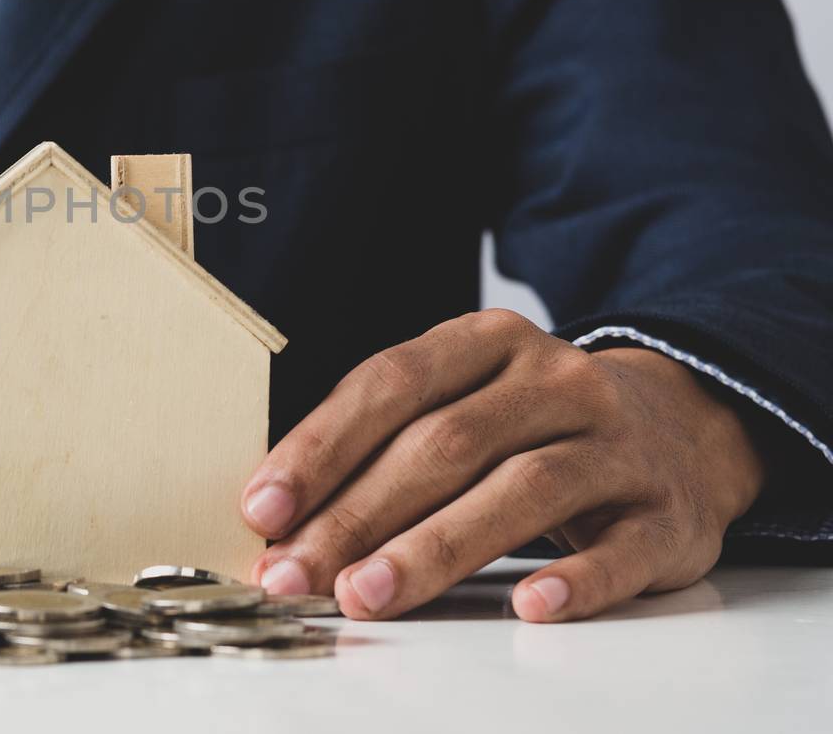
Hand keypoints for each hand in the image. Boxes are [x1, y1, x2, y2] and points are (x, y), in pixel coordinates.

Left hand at [241, 309, 766, 621]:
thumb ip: (383, 440)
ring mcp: (617, 443)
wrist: (682, 427)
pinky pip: (621, 549)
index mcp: (489, 340)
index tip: (263, 510)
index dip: (321, 447)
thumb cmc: (532, 423)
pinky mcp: (666, 512)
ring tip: (366, 595)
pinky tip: (527, 605)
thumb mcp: (465, 397)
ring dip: (433, 549)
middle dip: (357, 515)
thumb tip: (278, 516)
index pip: (391, 383)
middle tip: (295, 574)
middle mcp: (555, 379)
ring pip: (520, 491)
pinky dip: (575, 578)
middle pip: (443, 444)